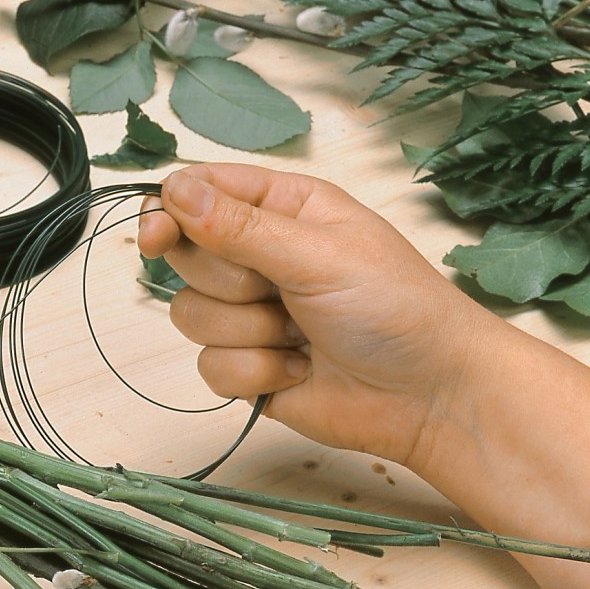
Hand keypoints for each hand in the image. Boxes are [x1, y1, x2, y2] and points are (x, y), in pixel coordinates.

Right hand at [137, 164, 509, 473]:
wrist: (431, 398)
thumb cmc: (397, 310)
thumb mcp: (318, 255)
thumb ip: (239, 226)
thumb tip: (173, 190)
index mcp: (282, 208)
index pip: (198, 192)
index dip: (170, 210)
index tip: (158, 233)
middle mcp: (259, 255)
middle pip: (185, 255)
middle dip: (229, 282)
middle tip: (277, 290)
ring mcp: (250, 313)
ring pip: (189, 315)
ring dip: (247, 332)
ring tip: (301, 337)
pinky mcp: (247, 366)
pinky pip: (208, 366)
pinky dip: (254, 373)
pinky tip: (299, 371)